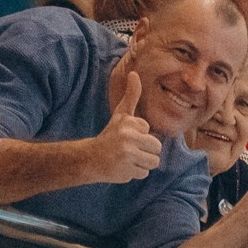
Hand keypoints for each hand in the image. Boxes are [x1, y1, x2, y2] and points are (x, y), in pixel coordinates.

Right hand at [87, 69, 160, 183]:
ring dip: (142, 162)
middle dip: (145, 150)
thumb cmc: (110, 135)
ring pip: (153, 162)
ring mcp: (126, 157)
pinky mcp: (125, 172)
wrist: (90, 159)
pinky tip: (123, 167)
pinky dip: (135, 172)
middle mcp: (127, 139)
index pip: (149, 131)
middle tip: (129, 149)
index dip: (140, 134)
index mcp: (128, 124)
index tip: (125, 135)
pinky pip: (144, 173)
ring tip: (128, 158)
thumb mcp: (121, 114)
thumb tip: (134, 73)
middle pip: (156, 148)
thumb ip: (131, 95)